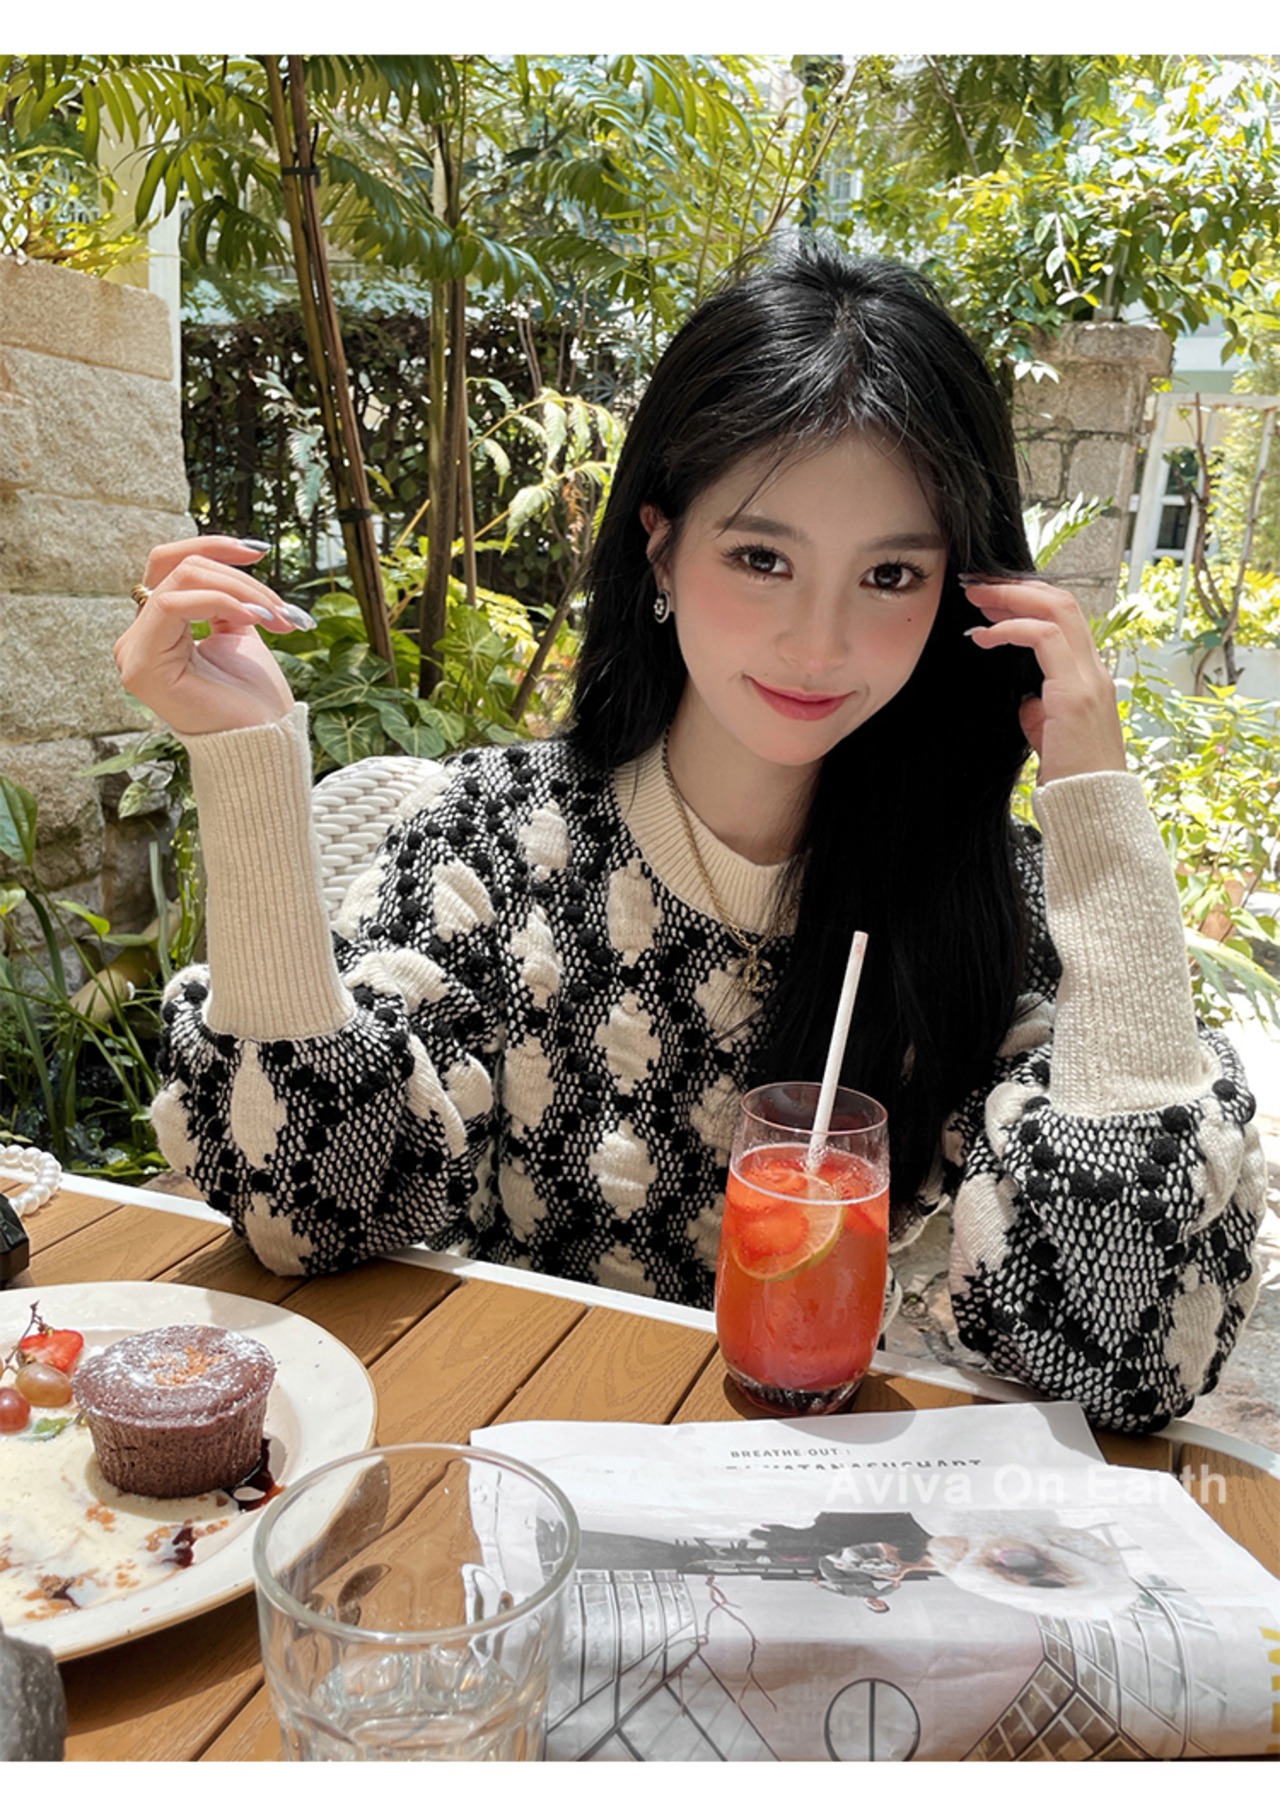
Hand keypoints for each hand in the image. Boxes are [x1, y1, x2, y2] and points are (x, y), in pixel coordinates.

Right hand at [113, 536, 309, 736]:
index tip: (260, 550)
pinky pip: (174, 605)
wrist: (264, 743)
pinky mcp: (141, 665)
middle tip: (282, 607)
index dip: (213, 546)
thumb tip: (231, 562)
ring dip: (240, 591)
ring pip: (182, 580)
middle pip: (179, 565)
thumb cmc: (253, 698)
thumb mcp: (239, 632)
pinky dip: (222, 602)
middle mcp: (138, 638)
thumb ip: (225, 598)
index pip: (172, 564)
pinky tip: (256, 619)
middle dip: (240, 577)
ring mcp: (134, 651)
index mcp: (158, 629)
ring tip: (278, 617)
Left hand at [960, 575, 1126, 784]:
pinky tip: (985, 637)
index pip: (1063, 618)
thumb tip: (1026, 700)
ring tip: (976, 603)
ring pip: (1056, 609)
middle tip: (978, 588)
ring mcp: (1088, 678)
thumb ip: (1040, 712)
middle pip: (1061, 602)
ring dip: (1010, 599)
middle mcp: (1092, 670)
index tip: (991, 600)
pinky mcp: (1075, 692)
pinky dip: (1011, 629)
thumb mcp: (1050, 735)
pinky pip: (1044, 638)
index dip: (1027, 600)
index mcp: (1087, 676)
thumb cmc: (1071, 776)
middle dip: (1015, 588)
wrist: (1090, 806)